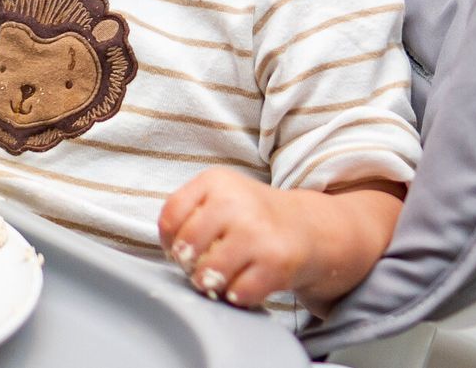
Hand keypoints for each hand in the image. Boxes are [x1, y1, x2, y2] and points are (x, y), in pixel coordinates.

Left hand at [159, 169, 308, 308]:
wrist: (306, 226)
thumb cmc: (252, 216)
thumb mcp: (219, 196)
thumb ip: (188, 214)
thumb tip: (172, 251)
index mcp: (216, 181)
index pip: (171, 216)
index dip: (169, 240)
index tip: (180, 247)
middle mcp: (235, 203)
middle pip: (186, 248)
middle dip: (188, 264)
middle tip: (202, 264)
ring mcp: (256, 233)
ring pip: (208, 274)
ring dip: (211, 283)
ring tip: (222, 275)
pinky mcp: (275, 262)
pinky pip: (236, 293)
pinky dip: (236, 295)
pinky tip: (245, 282)